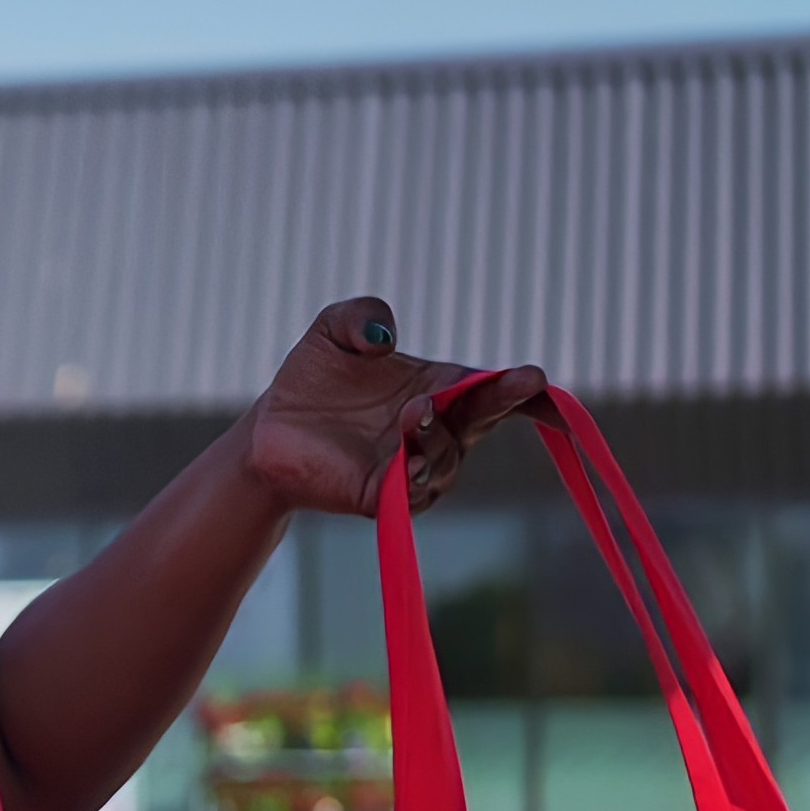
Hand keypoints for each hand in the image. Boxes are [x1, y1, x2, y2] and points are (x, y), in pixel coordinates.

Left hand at [234, 297, 544, 517]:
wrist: (270, 427)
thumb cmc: (315, 377)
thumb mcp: (334, 328)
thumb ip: (362, 315)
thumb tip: (385, 337)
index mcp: (443, 387)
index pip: (497, 388)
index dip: (529, 389)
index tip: (539, 378)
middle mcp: (440, 429)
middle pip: (485, 418)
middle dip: (504, 399)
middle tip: (522, 381)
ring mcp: (415, 465)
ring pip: (445, 454)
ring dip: (436, 431)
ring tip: (414, 410)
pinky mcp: (383, 496)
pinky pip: (410, 492)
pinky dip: (415, 476)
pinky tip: (411, 460)